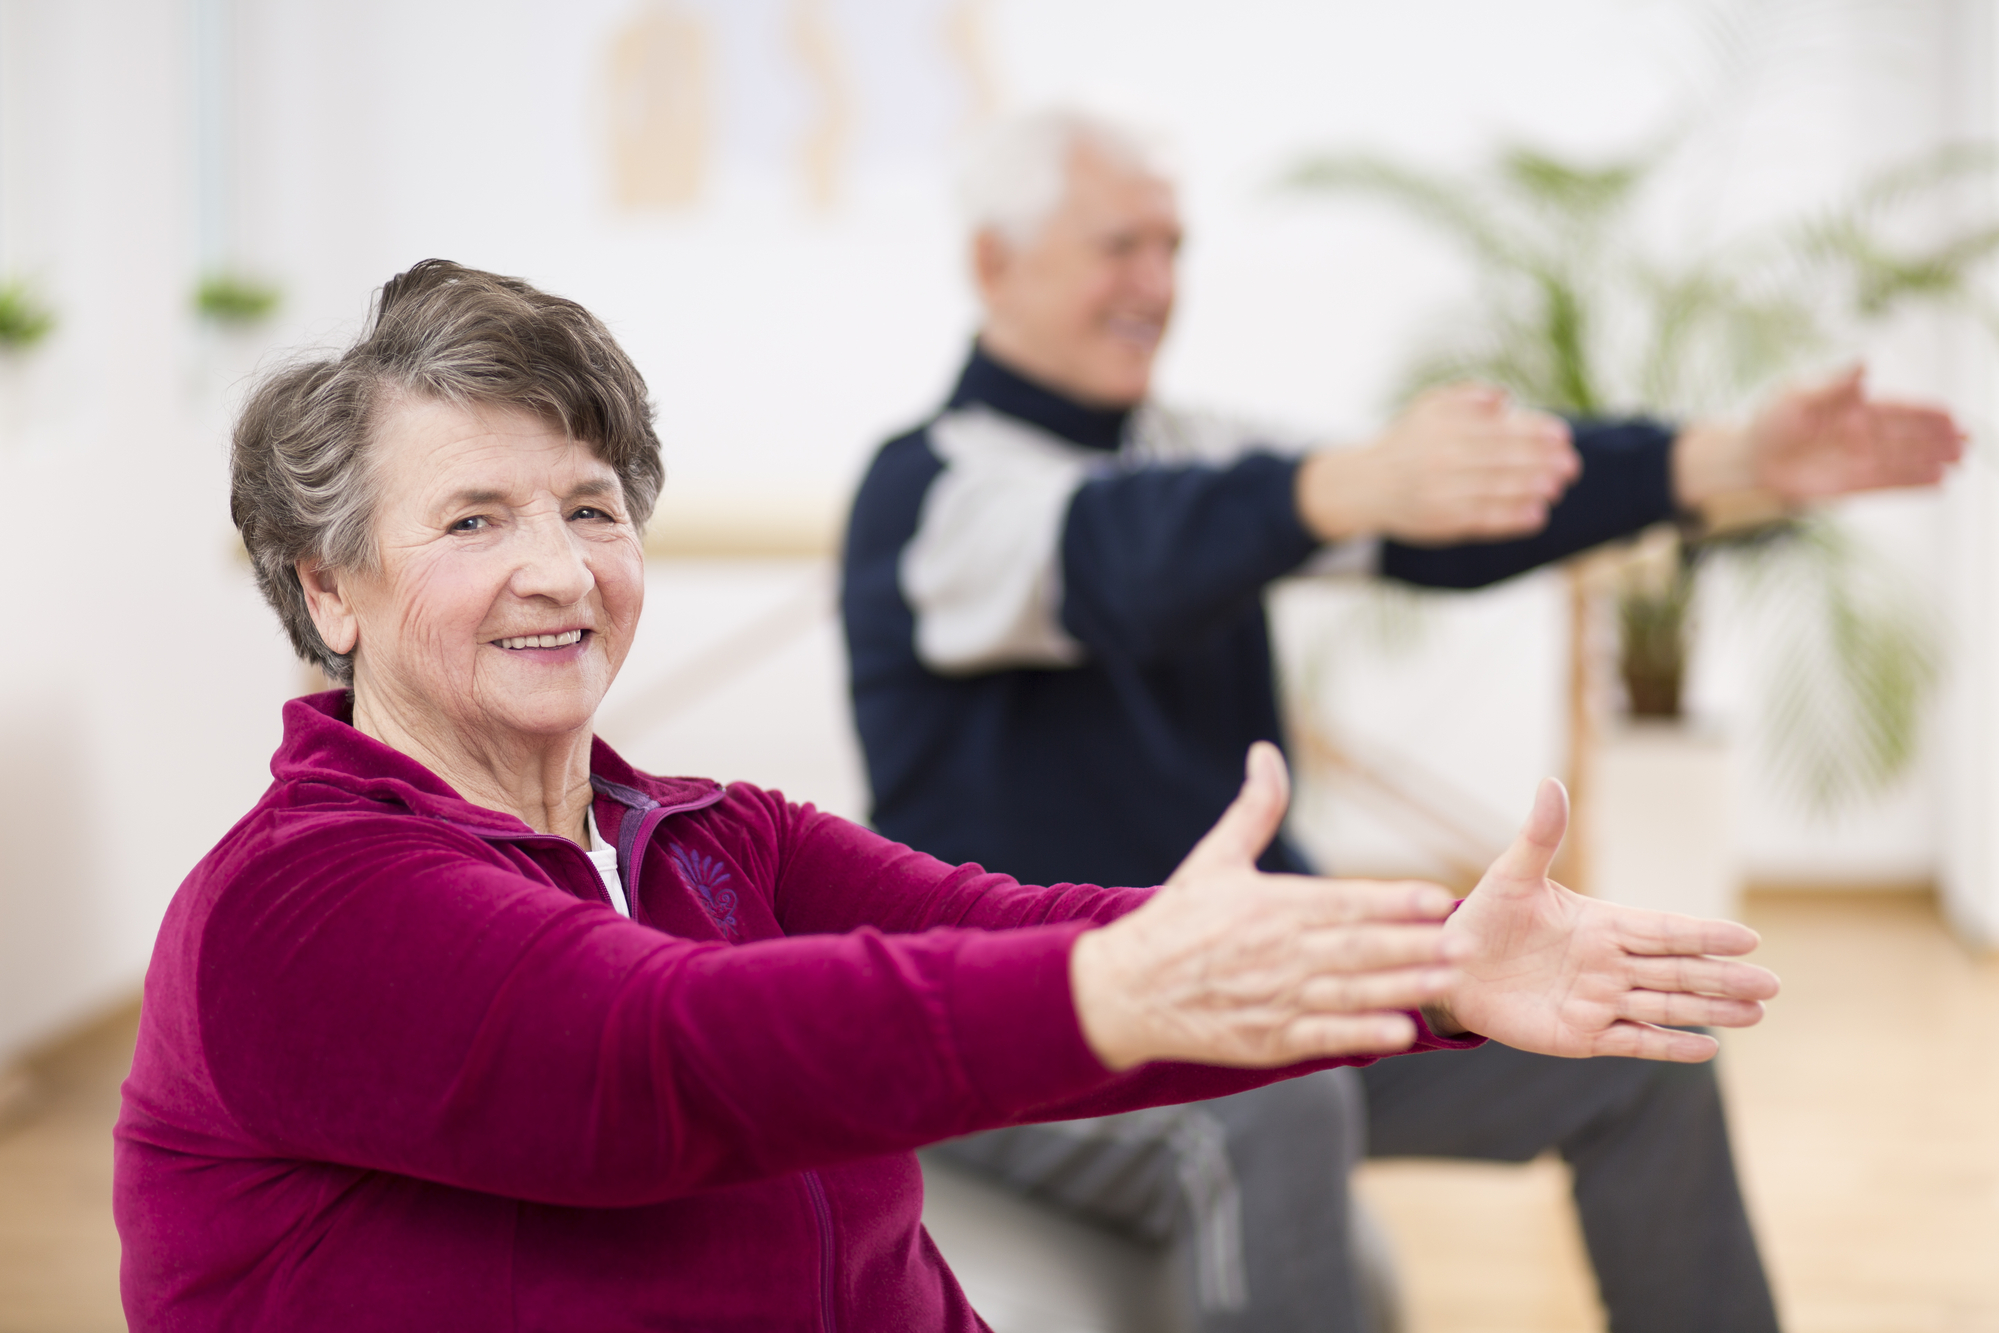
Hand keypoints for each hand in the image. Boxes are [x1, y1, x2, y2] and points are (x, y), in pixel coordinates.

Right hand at [1069, 743, 1459, 1070]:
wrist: (1125, 990)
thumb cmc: (1175, 922)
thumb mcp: (1214, 859)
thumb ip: (1254, 810)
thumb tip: (1265, 752)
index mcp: (1269, 906)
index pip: (1345, 902)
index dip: (1394, 901)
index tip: (1437, 898)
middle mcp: (1277, 952)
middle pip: (1359, 948)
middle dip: (1416, 945)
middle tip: (1465, 943)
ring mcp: (1274, 999)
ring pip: (1351, 993)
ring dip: (1403, 988)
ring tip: (1448, 982)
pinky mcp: (1267, 1039)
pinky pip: (1325, 1037)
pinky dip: (1362, 1034)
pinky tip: (1399, 1031)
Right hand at [1296, 383, 1579, 544]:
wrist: (1367, 485)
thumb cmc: (1411, 441)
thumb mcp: (1430, 407)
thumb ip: (1466, 397)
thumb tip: (1504, 398)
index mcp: (1443, 427)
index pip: (1499, 428)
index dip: (1535, 431)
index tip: (1563, 435)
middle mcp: (1442, 458)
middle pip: (1502, 459)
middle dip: (1541, 461)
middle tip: (1571, 464)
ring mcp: (1442, 492)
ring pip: (1496, 490)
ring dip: (1532, 489)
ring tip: (1558, 487)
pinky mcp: (1443, 522)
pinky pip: (1484, 520)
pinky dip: (1512, 519)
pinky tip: (1538, 515)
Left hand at [1433, 778, 1778, 1061]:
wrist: (1449, 967)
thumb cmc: (1482, 918)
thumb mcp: (1511, 876)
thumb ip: (1539, 836)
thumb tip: (1552, 783)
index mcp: (1602, 924)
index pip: (1665, 930)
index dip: (1705, 935)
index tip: (1748, 939)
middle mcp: (1610, 963)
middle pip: (1678, 971)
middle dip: (1724, 978)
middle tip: (1772, 985)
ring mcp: (1599, 1000)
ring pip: (1666, 1006)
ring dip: (1711, 1012)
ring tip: (1756, 1014)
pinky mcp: (1582, 1035)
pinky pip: (1633, 1040)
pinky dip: (1669, 1046)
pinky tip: (1707, 1048)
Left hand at [1673, 366, 1964, 509]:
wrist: (1748, 459)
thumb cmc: (1770, 420)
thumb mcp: (1798, 395)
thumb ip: (1834, 384)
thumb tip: (1866, 363)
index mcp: (1854, 408)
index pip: (1897, 410)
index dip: (1924, 414)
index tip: (1951, 416)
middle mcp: (1863, 435)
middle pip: (1907, 436)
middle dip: (1937, 438)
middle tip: (1969, 441)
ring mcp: (1859, 461)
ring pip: (1903, 461)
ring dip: (1931, 461)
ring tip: (1960, 462)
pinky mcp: (1850, 486)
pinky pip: (1888, 485)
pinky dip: (1912, 484)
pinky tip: (1939, 484)